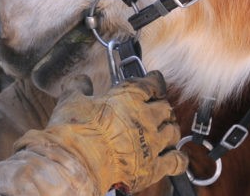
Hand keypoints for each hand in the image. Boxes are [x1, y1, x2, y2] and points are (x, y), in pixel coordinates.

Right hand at [16, 71, 187, 192]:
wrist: (77, 165)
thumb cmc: (74, 132)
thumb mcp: (71, 101)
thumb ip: (79, 88)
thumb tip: (80, 81)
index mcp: (129, 98)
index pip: (151, 84)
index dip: (155, 81)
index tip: (154, 81)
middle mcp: (146, 118)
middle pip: (165, 108)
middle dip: (162, 108)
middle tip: (156, 110)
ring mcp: (152, 143)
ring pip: (173, 132)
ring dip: (170, 130)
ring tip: (163, 132)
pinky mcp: (153, 167)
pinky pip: (177, 161)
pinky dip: (178, 159)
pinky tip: (176, 157)